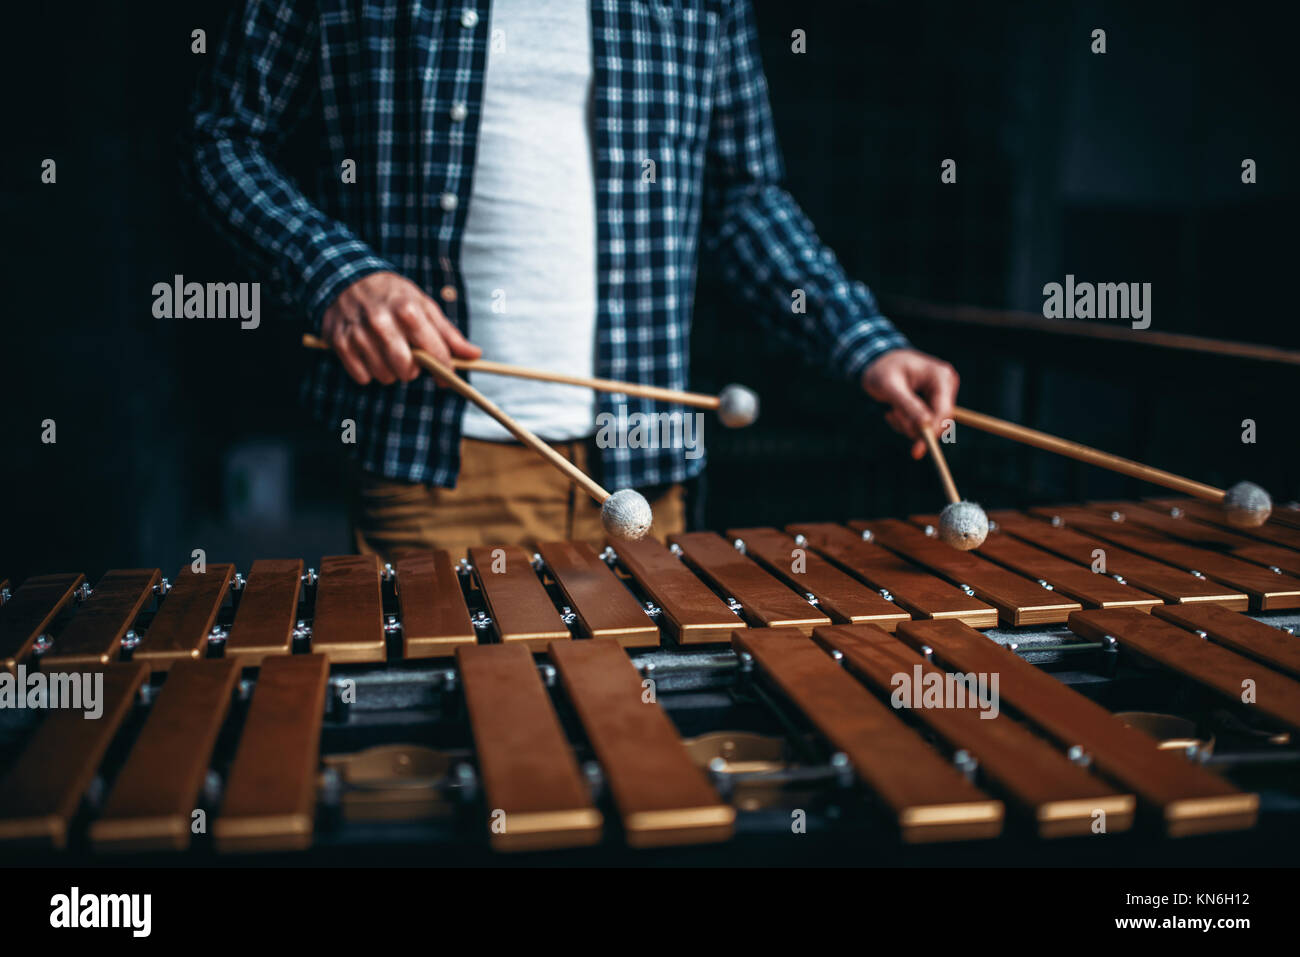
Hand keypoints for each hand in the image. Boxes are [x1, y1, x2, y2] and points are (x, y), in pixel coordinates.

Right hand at [321, 272, 480, 384]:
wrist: (347, 278)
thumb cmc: (394, 296)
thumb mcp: (424, 306)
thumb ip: (449, 334)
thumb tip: (475, 354)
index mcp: (408, 310)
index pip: (433, 353)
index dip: (444, 369)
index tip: (447, 376)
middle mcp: (382, 321)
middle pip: (406, 370)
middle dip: (413, 371)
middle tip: (411, 359)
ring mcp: (358, 333)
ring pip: (384, 376)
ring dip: (390, 371)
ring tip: (388, 352)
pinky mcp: (339, 343)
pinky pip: (362, 377)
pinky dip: (369, 372)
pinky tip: (370, 353)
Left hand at [860, 348, 959, 459]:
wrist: (877, 363)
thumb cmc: (882, 370)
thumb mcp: (890, 386)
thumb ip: (908, 405)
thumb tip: (925, 425)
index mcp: (941, 377)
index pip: (944, 411)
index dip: (932, 431)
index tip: (917, 451)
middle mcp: (945, 386)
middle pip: (939, 422)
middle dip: (913, 426)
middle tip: (891, 416)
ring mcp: (939, 397)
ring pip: (928, 427)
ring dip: (906, 425)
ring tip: (891, 410)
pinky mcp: (931, 406)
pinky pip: (922, 426)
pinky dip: (906, 424)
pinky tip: (895, 411)